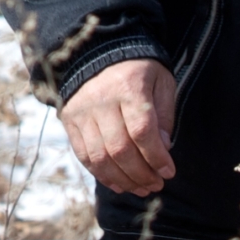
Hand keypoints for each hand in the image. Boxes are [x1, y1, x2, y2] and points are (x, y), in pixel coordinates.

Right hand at [60, 58, 176, 195]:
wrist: (98, 51)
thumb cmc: (138, 69)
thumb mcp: (161, 82)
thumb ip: (164, 115)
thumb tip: (164, 149)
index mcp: (128, 87)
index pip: (142, 131)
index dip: (157, 157)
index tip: (169, 171)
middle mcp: (101, 100)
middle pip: (120, 149)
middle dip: (141, 174)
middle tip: (156, 185)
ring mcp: (82, 111)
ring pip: (100, 157)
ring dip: (123, 180)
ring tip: (140, 188)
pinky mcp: (69, 120)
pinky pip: (84, 154)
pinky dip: (102, 174)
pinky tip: (119, 184)